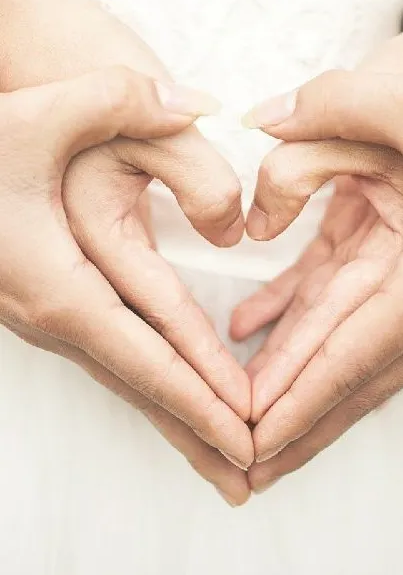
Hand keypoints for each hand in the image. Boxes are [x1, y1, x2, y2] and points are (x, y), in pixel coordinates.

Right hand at [0, 0, 251, 504]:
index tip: (250, 430)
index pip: (147, 355)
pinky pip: (110, 355)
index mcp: (58, 282)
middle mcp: (50, 314)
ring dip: (175, 414)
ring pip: (123, 377)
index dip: (203, 394)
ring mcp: (44, 315)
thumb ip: (123, 100)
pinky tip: (171, 392)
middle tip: (250, 474)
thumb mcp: (45, 111)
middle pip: (138, 386)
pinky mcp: (46, 303)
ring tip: (220, 452)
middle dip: (196, 430)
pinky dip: (149, 383)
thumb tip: (197, 108)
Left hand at [231, 35, 402, 491]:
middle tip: (242, 463)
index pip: (356, 348)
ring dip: (290, 380)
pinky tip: (247, 326)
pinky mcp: (378, 244)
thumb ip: (314, 140)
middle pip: (350, 367)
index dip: (304, 400)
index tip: (255, 440)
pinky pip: (331, 293)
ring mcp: (397, 266)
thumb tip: (253, 220)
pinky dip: (290, 314)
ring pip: (339, 339)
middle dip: (296, 419)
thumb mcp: (386, 101)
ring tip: (237, 415)